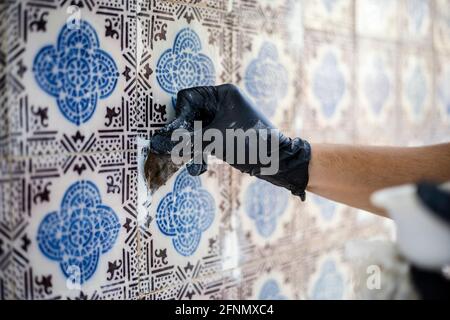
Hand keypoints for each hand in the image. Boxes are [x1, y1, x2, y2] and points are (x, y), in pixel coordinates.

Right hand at [150, 84, 310, 199]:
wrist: (277, 163)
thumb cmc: (249, 144)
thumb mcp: (214, 141)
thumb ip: (185, 141)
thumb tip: (156, 143)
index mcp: (222, 94)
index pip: (188, 97)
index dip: (178, 116)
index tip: (175, 135)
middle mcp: (222, 102)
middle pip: (190, 115)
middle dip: (184, 137)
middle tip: (177, 153)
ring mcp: (224, 119)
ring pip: (196, 130)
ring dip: (192, 149)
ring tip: (194, 164)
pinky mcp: (226, 134)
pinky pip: (205, 140)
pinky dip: (201, 153)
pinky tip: (199, 167)